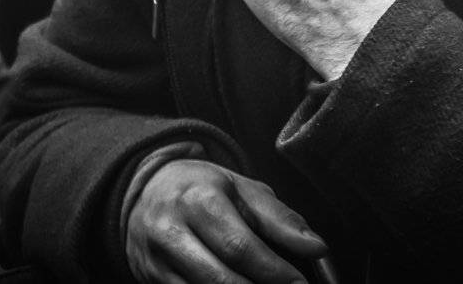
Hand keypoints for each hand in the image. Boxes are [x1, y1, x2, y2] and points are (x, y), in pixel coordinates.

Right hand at [126, 159, 326, 283]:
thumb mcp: (242, 189)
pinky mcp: (150, 279)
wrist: (146, 188)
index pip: (240, 246)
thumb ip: (280, 219)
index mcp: (198, 199)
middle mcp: (171, 229)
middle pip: (221, 278)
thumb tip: (316, 248)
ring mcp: (156, 258)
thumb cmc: (203, 188)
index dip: (275, 272)